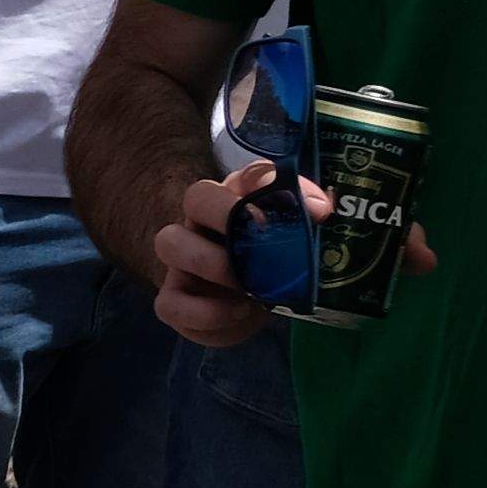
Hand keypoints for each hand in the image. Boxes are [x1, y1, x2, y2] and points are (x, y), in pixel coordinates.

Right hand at [154, 156, 288, 348]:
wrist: (250, 301)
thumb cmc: (273, 262)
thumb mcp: (293, 235)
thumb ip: (305, 215)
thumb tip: (319, 209)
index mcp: (230, 201)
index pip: (241, 174)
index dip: (254, 188)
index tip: (281, 213)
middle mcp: (198, 222)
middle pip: (194, 198)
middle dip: (228, 218)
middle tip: (261, 247)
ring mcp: (179, 261)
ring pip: (167, 243)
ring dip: (209, 263)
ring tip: (247, 288)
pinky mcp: (173, 301)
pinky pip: (168, 304)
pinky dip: (205, 313)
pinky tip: (238, 313)